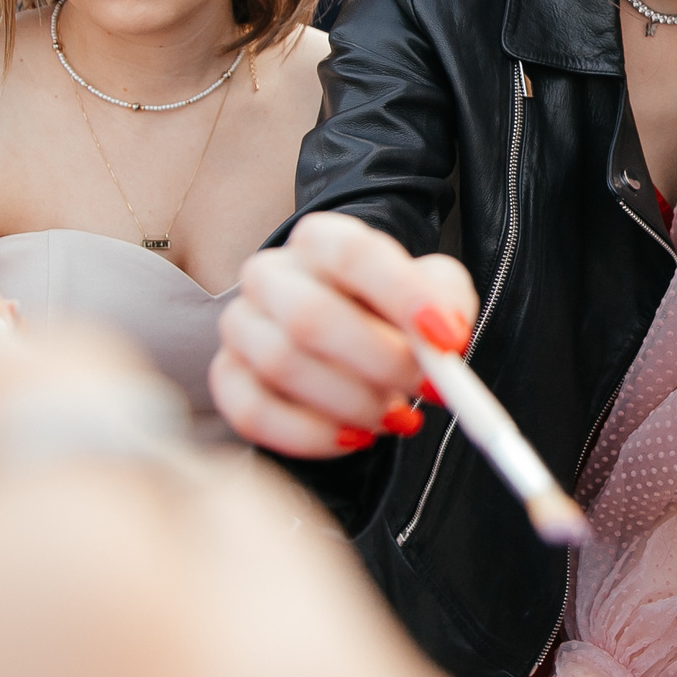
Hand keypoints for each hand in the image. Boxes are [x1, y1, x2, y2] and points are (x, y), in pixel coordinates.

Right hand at [210, 212, 480, 456]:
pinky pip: (254, 414)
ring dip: (353, 402)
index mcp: (320, 239)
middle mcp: (269, 274)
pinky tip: (357, 437)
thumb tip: (446, 339)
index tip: (450, 339)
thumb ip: (446, 304)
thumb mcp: (434, 292)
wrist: (352, 336)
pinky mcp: (227, 377)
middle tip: (429, 388)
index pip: (352, 254)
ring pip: (282, 366)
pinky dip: (314, 436)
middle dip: (380, 363)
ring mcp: (240, 325)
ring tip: (397, 415)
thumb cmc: (392, 312)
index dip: (402, 296)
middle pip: (309, 316)